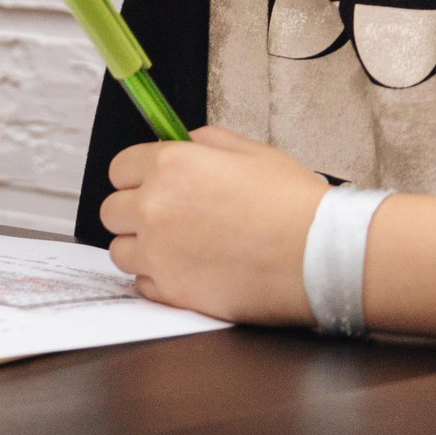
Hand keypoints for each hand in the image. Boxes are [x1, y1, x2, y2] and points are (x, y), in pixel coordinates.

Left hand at [98, 127, 329, 324]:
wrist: (322, 256)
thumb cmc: (295, 206)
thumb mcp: (253, 151)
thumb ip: (207, 142)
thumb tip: (187, 142)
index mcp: (170, 166)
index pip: (120, 168)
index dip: (138, 175)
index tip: (150, 183)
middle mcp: (155, 208)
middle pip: (112, 210)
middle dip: (134, 211)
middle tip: (166, 217)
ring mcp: (160, 253)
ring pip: (120, 250)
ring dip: (141, 248)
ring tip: (176, 248)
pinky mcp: (173, 292)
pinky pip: (142, 285)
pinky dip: (158, 280)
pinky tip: (187, 272)